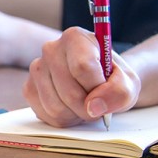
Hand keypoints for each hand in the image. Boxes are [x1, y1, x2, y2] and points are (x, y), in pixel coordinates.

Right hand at [24, 26, 141, 126]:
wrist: (101, 82)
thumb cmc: (114, 79)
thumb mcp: (129, 82)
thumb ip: (119, 91)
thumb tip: (94, 107)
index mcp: (75, 37)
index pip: (83, 68)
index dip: (98, 89)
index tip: (107, 92)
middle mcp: (51, 49)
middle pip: (70, 92)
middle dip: (89, 107)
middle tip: (99, 103)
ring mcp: (37, 69)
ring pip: (56, 107)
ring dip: (76, 115)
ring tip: (85, 104)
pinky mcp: (29, 88)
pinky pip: (46, 115)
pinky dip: (64, 119)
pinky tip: (71, 108)